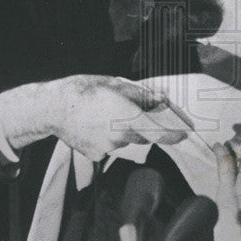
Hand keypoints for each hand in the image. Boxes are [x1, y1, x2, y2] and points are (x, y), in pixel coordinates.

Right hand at [0, 75, 186, 160]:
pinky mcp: (96, 155)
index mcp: (129, 117)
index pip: (160, 132)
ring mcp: (108, 148)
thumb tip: (163, 100)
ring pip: (125, 140)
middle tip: (129, 110)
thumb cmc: (88, 90)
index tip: (184, 133)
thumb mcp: (118, 85)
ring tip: (104, 114)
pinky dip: (107, 137)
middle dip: (142, 125)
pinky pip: (110, 146)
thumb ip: (143, 96)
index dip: (175, 134)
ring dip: (123, 130)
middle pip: (142, 134)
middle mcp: (121, 136)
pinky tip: (94, 125)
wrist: (55, 107)